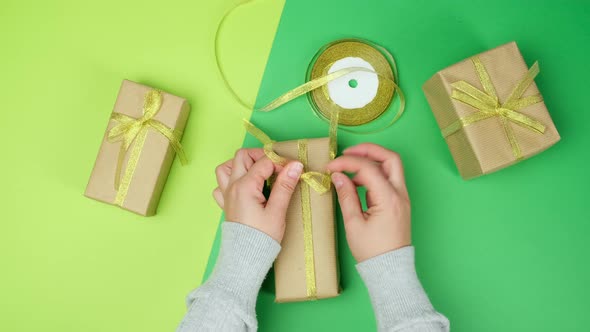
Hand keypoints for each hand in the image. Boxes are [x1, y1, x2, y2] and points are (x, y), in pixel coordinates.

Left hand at [212, 148, 303, 242]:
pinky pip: (220, 185)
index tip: (292, 170)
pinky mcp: (226, 204)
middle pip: (242, 156)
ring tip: (257, 172)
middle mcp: (232, 187)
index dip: (280, 163)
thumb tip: (295, 165)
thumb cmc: (263, 237)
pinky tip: (243, 187)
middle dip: (259, 156)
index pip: (264, 162)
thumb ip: (285, 185)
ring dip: (241, 164)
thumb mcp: (277, 211)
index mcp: (245, 186)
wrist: (246, 258)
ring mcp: (226, 195)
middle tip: (274, 167)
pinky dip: (230, 180)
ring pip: (226, 167)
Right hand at [327, 143, 410, 261]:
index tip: (330, 166)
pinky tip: (357, 181)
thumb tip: (338, 176)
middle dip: (368, 150)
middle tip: (347, 152)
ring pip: (391, 166)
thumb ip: (346, 196)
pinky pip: (389, 179)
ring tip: (349, 168)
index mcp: (389, 199)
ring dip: (371, 161)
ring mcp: (402, 197)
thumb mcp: (354, 224)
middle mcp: (400, 194)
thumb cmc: (372, 251)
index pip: (368, 168)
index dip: (347, 162)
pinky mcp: (399, 202)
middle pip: (389, 157)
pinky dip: (374, 174)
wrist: (390, 270)